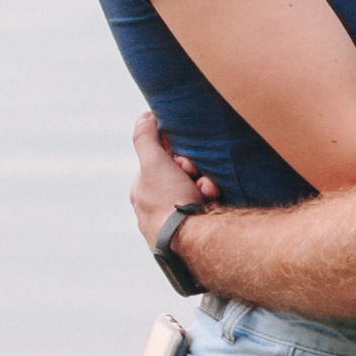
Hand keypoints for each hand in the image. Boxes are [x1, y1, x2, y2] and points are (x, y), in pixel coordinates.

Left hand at [129, 108, 217, 254]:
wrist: (189, 239)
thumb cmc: (167, 200)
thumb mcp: (154, 161)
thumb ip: (146, 138)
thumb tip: (144, 116)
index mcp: (142, 195)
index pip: (159, 166)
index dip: (173, 159)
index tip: (180, 161)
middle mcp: (155, 212)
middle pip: (179, 179)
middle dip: (191, 174)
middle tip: (194, 176)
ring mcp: (174, 225)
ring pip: (195, 193)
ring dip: (204, 186)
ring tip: (206, 192)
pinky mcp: (193, 235)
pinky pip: (206, 210)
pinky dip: (212, 203)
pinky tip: (213, 205)